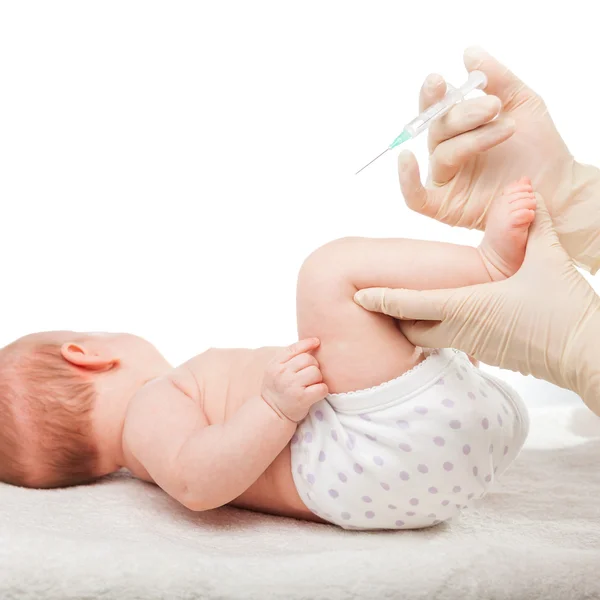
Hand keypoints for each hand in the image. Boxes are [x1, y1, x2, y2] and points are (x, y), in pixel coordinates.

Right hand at [261, 338, 328, 421]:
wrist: (272, 413)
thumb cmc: (277, 389)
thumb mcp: (274, 370)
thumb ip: (287, 358)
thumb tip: (310, 343)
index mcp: (275, 364)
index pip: (294, 348)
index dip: (308, 343)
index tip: (317, 342)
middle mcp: (282, 373)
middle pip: (309, 359)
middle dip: (313, 366)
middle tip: (309, 375)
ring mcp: (292, 386)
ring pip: (316, 372)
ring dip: (318, 378)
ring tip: (311, 384)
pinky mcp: (302, 399)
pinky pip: (321, 387)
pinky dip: (322, 390)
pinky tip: (315, 393)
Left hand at [354, 194, 599, 414]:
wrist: (587, 356)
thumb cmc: (563, 311)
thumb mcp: (546, 260)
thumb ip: (531, 224)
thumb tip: (527, 192)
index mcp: (464, 307)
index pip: (408, 304)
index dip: (380, 299)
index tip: (358, 295)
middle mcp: (461, 330)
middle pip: (411, 328)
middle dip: (396, 315)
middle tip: (383, 300)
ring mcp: (476, 346)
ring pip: (432, 337)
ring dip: (420, 323)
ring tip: (414, 304)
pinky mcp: (492, 354)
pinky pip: (456, 342)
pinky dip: (446, 329)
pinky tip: (458, 314)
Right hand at [399, 47, 599, 272]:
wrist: (557, 184)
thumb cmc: (538, 147)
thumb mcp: (522, 103)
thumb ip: (497, 79)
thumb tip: (468, 53)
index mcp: (459, 129)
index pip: (436, 110)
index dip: (432, 96)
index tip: (440, 80)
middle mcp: (448, 153)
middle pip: (439, 129)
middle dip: (463, 114)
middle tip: (492, 106)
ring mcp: (446, 180)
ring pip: (441, 155)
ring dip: (471, 139)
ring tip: (506, 128)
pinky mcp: (444, 206)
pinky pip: (415, 197)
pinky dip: (406, 181)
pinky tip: (407, 160)